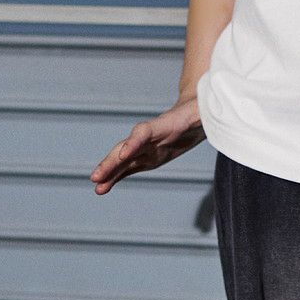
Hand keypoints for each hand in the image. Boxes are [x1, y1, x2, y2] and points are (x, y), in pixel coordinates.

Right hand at [89, 95, 205, 193]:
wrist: (194, 113)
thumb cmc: (200, 111)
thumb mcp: (203, 112)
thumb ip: (200, 114)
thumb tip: (203, 111)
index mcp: (164, 124)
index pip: (145, 132)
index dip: (134, 142)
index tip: (124, 155)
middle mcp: (150, 136)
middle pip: (127, 148)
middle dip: (111, 162)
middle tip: (96, 177)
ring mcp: (146, 147)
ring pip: (123, 160)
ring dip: (109, 173)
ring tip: (97, 187)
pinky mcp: (148, 157)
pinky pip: (128, 168)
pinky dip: (116, 177)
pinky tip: (103, 188)